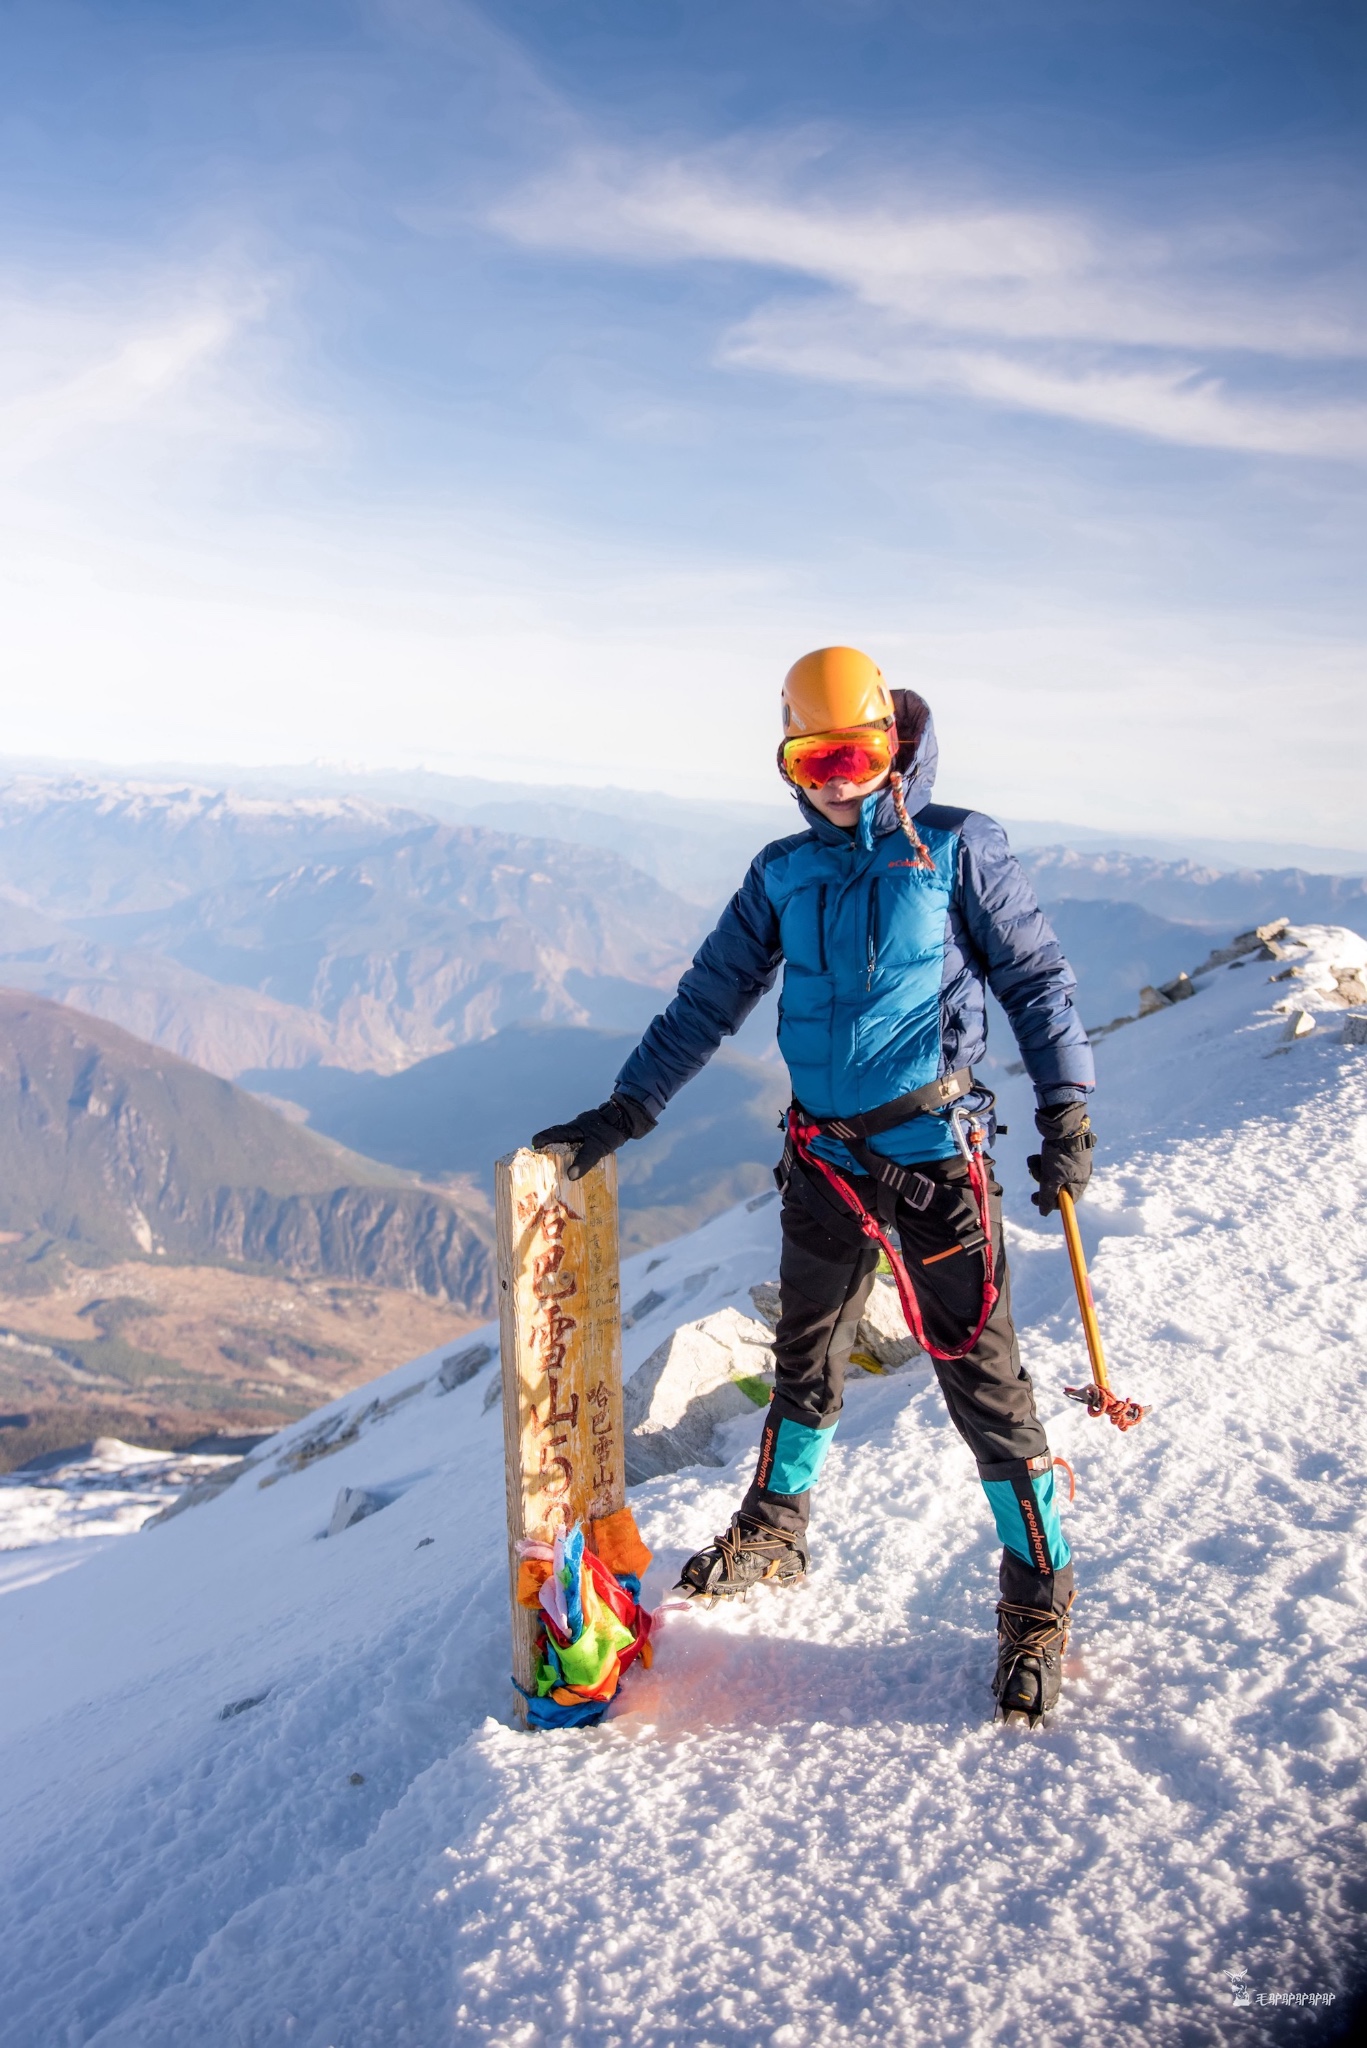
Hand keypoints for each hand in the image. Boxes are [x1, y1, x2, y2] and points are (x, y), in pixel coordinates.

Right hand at [531, 1092, 655, 1180]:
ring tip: (559, 1166)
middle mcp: (576, 1128)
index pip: (552, 1133)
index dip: (541, 1140)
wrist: (627, 1119)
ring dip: (564, 1151)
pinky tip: (578, 1162)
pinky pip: (580, 1143)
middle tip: (544, 1162)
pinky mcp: (594, 1134)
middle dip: (550, 1148)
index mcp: (572, 1129)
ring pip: (569, 1141)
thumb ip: (584, 1161)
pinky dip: (576, 1151)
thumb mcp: (596, 1148)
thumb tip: (570, 1176)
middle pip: (558, 1137)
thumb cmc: (609, 1132)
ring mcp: (585, 1130)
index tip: (533, 1148)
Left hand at [1027, 1103, 1093, 1215]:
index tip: (1036, 1199)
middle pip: (1056, 1186)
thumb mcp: (1052, 1177)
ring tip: (1035, 1160)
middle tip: (1034, 1175)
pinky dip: (1041, 1160)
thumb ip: (1047, 1196)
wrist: (1063, 1123)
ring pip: (1050, 1173)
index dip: (1051, 1202)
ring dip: (1039, 1169)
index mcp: (1080, 1181)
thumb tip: (1044, 1213)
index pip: (1066, 1200)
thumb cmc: (1061, 1152)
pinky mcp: (1061, 1151)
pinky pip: (1049, 1161)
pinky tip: (1036, 1155)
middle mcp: (1077, 1172)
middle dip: (1042, 1181)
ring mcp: (1069, 1161)